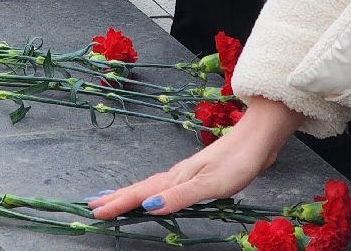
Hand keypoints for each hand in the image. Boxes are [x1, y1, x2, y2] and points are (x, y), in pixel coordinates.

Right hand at [88, 97, 303, 217]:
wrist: (258, 139)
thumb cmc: (237, 161)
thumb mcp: (209, 184)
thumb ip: (179, 196)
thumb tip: (148, 206)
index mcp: (176, 178)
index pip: (140, 193)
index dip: (118, 203)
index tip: (95, 211)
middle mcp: (177, 174)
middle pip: (140, 187)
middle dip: (116, 198)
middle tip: (92, 205)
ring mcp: (186, 173)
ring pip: (150, 185)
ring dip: (129, 193)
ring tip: (112, 198)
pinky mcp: (197, 174)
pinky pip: (164, 185)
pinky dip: (150, 190)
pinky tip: (153, 192)